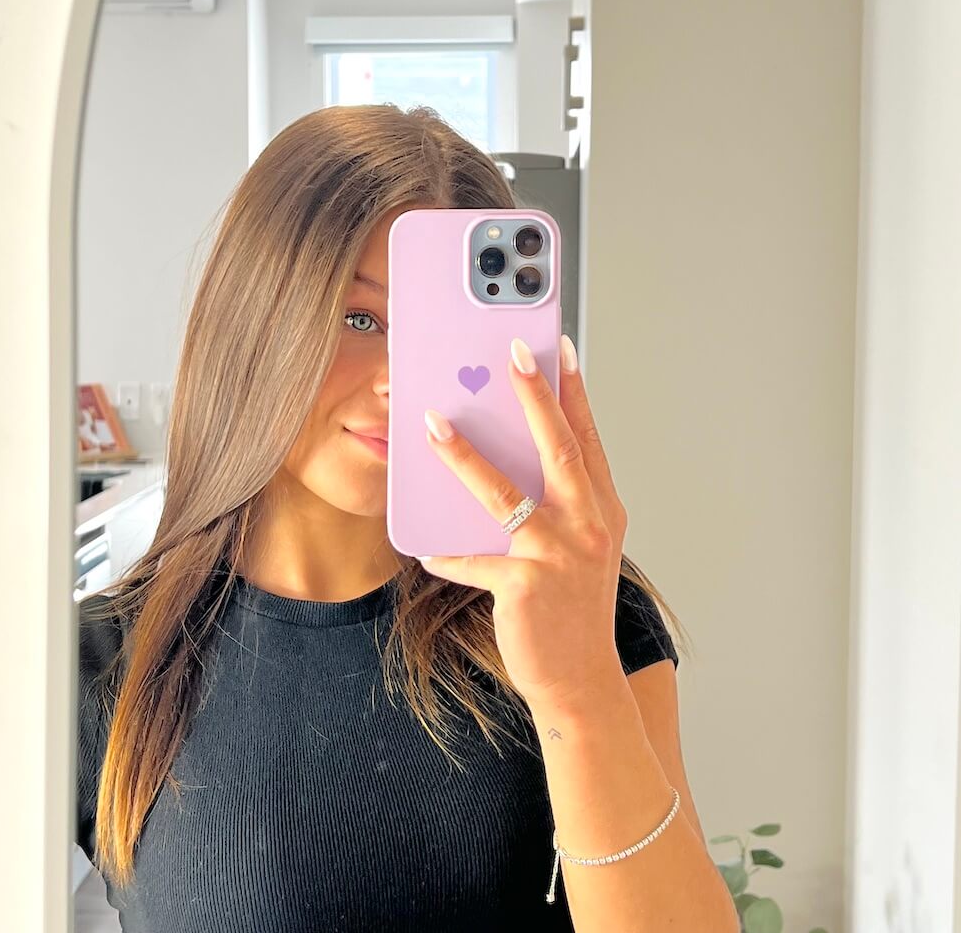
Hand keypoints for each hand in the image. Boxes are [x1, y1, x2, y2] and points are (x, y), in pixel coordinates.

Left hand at [417, 335, 627, 717]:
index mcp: (602, 509)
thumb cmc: (573, 607)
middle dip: (535, 394)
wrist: (580, 679)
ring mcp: (557, 554)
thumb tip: (507, 459)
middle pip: (557, 447)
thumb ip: (555, 503)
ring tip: (433, 423)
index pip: (586, 437)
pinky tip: (425, 547)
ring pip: (504, 492)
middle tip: (512, 351)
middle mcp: (587, 524)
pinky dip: (448, 554)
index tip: (558, 346)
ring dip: (465, 455)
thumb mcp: (579, 547)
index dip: (572, 390)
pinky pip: (474, 559)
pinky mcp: (524, 584)